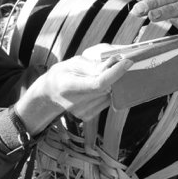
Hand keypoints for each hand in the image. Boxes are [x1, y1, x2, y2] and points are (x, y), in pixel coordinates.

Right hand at [14, 45, 131, 132]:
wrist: (49, 94)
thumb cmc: (62, 74)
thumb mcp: (74, 63)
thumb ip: (93, 64)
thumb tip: (113, 62)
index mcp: (69, 86)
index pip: (98, 82)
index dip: (115, 72)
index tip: (127, 62)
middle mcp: (75, 103)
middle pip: (106, 88)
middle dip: (117, 75)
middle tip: (121, 63)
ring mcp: (82, 112)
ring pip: (108, 95)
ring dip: (113, 84)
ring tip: (103, 75)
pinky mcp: (87, 116)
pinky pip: (106, 101)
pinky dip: (107, 92)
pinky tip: (99, 87)